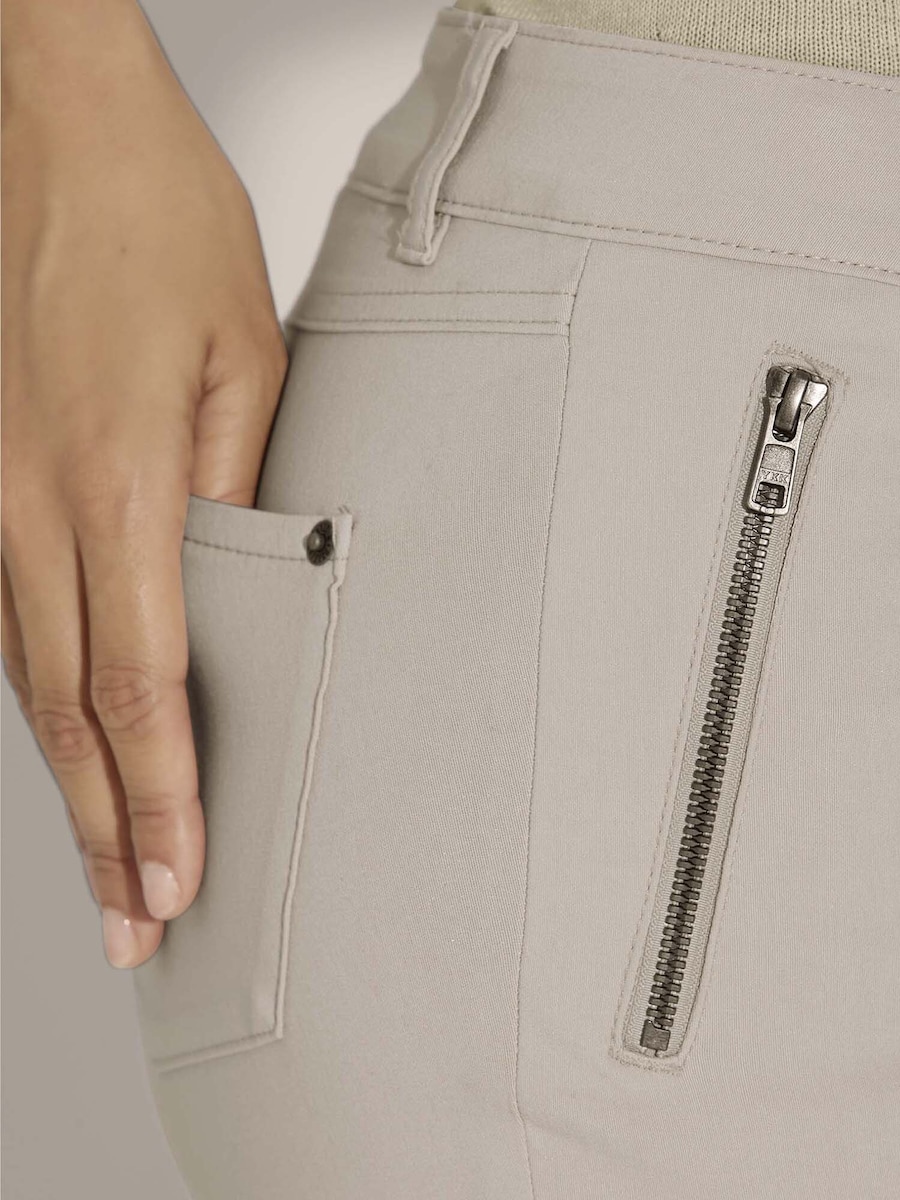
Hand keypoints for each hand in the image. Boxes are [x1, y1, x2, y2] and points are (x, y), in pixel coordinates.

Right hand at [1, 0, 287, 966]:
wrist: (46, 121)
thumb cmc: (151, 217)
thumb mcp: (242, 349)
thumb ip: (242, 479)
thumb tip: (251, 579)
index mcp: (113, 477)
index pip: (141, 680)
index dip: (160, 796)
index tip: (177, 880)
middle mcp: (31, 504)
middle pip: (72, 710)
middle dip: (108, 833)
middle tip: (134, 931)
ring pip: (30, 681)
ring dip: (72, 787)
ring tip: (104, 872)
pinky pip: (10, 621)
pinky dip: (44, 707)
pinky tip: (68, 750)